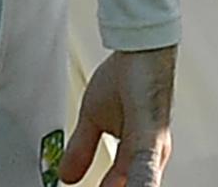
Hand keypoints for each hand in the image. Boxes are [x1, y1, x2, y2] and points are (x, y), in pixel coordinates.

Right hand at [62, 46, 174, 186]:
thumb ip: (81, 148)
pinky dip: (137, 184)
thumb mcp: (93, 117)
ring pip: (140, 184)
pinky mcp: (151, 135)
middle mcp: (149, 157)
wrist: (141, 45)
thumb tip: (65, 176)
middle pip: (134, 186)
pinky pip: (143, 169)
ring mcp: (152, 149)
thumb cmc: (129, 75)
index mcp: (138, 157)